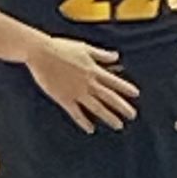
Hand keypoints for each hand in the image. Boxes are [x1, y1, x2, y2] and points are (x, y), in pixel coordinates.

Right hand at [23, 34, 138, 132]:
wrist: (40, 53)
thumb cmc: (61, 47)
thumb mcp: (85, 48)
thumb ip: (102, 55)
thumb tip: (116, 56)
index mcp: (93, 70)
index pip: (114, 81)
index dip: (126, 88)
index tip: (136, 94)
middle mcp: (88, 83)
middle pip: (109, 98)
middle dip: (123, 107)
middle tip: (132, 115)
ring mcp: (77, 92)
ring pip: (97, 108)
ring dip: (109, 117)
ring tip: (119, 125)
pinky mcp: (64, 99)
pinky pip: (76, 113)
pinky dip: (84, 122)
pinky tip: (91, 129)